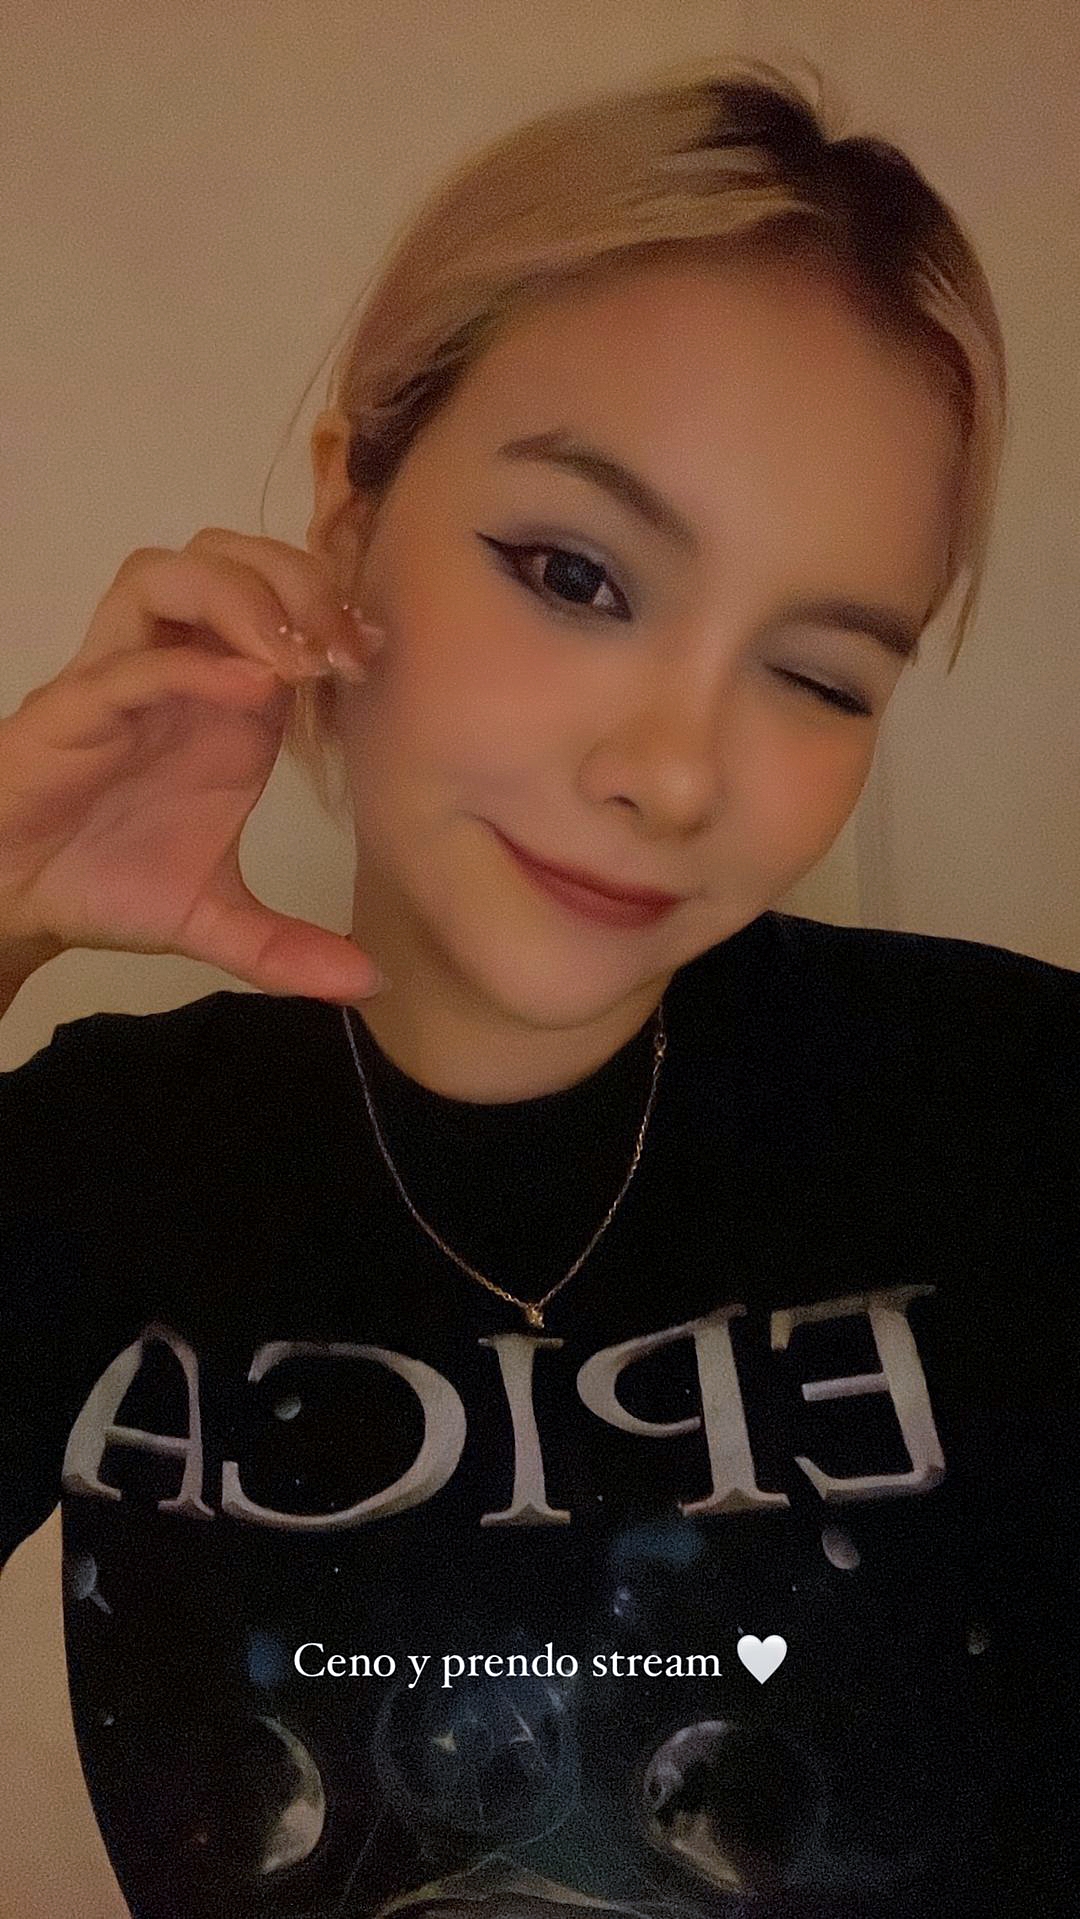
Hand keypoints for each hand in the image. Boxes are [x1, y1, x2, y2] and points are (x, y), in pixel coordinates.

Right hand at [0, 528, 386, 1001]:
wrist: (16, 905)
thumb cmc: (105, 884)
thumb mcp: (217, 922)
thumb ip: (289, 948)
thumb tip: (370, 985)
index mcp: (225, 703)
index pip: (279, 602)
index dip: (332, 611)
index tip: (374, 660)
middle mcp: (176, 672)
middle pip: (231, 558)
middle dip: (296, 582)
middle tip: (341, 648)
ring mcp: (121, 679)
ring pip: (169, 574)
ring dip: (241, 596)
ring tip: (294, 658)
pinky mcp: (72, 707)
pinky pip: (131, 659)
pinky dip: (193, 662)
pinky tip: (249, 690)